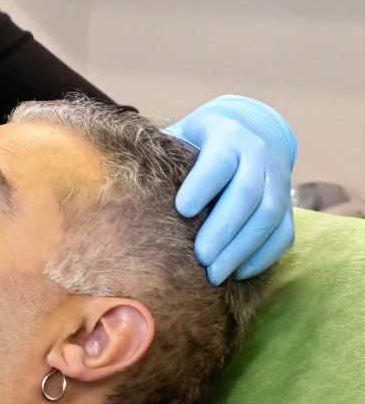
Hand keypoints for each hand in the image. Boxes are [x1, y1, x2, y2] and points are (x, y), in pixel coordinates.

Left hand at [165, 95, 296, 282]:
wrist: (250, 129)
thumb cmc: (199, 140)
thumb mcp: (180, 135)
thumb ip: (160, 155)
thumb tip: (116, 182)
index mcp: (227, 135)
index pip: (219, 161)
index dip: (202, 185)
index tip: (182, 210)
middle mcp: (258, 154)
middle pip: (247, 193)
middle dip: (224, 228)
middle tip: (201, 258)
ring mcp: (278, 179)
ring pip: (269, 215)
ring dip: (243, 247)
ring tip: (216, 274)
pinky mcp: (288, 203)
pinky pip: (284, 232)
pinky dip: (264, 255)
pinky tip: (240, 273)